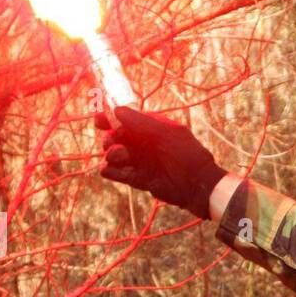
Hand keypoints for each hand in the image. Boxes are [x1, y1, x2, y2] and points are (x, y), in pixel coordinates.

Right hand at [96, 106, 224, 219]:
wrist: (197, 185)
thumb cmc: (185, 154)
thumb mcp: (165, 134)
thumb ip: (141, 122)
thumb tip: (116, 110)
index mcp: (151, 128)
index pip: (125, 120)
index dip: (109, 118)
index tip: (97, 120)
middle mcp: (144, 144)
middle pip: (116, 137)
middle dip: (109, 138)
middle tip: (111, 142)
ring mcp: (141, 162)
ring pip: (115, 155)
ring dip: (112, 155)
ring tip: (119, 157)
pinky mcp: (139, 179)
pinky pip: (118, 174)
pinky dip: (110, 171)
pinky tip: (107, 170)